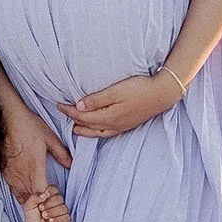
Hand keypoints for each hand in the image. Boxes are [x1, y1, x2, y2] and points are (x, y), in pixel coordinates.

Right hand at [1, 99, 72, 200]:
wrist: (7, 119)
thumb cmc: (28, 127)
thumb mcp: (50, 138)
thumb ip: (62, 154)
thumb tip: (71, 164)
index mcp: (35, 168)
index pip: (41, 194)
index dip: (48, 199)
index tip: (53, 196)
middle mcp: (22, 174)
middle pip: (31, 199)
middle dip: (41, 203)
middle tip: (48, 202)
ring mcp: (12, 174)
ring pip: (21, 196)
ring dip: (31, 200)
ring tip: (39, 201)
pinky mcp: (5, 172)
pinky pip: (13, 190)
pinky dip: (21, 194)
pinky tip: (26, 192)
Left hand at [22, 188, 69, 221]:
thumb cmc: (33, 219)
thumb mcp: (29, 206)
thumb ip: (34, 197)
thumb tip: (44, 194)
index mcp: (49, 197)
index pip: (54, 188)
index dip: (48, 193)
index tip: (42, 199)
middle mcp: (57, 203)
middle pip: (59, 198)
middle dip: (48, 205)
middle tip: (42, 210)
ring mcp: (62, 212)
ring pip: (63, 208)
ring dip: (51, 213)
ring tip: (45, 217)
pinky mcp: (66, 221)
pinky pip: (65, 217)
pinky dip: (56, 220)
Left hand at [62, 72, 179, 139]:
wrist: (163, 93)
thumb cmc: (139, 89)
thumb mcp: (115, 91)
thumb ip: (96, 100)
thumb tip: (78, 107)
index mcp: (108, 117)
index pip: (83, 116)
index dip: (69, 111)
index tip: (59, 105)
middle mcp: (113, 125)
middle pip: (89, 125)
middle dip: (74, 121)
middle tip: (63, 115)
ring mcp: (122, 126)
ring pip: (98, 132)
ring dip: (85, 130)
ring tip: (76, 128)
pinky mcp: (128, 124)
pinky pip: (108, 132)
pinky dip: (98, 132)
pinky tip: (99, 128)